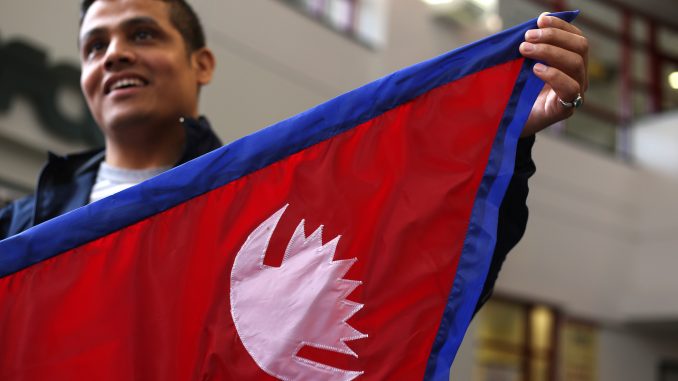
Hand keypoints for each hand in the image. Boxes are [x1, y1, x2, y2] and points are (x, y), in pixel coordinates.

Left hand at [519, 13, 588, 136]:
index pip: (576, 37)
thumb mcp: (524, 66)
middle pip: (580, 46)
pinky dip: (553, 74)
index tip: (540, 20)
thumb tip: (536, 23)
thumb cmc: (518, 93)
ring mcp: (576, 93)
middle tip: (527, 37)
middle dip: (554, 36)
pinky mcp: (566, 108)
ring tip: (525, 50)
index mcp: (571, 63)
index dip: (561, 26)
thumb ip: (532, 48)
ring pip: (576, 63)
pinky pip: (570, 88)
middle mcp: (578, 76)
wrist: (511, 125)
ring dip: (549, 51)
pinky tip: (536, 69)